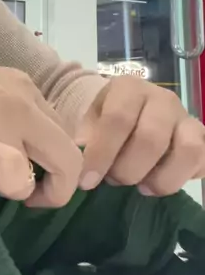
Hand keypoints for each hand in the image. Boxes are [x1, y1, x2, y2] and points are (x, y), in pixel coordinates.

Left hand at [0, 40, 81, 204]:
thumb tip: (26, 181)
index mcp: (18, 115)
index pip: (65, 162)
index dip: (51, 194)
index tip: (19, 204)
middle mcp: (26, 93)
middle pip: (65, 141)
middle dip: (55, 174)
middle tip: (20, 191)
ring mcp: (14, 79)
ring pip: (51, 124)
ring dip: (42, 152)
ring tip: (8, 168)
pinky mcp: (0, 74)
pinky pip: (33, 108)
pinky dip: (29, 132)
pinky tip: (1, 140)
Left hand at [77, 77, 204, 195]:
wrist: (127, 111)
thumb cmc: (104, 120)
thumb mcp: (88, 121)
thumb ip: (84, 139)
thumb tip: (80, 164)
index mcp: (129, 88)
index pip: (118, 119)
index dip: (101, 154)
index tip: (87, 181)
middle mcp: (162, 99)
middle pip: (151, 138)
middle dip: (128, 170)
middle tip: (113, 181)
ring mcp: (186, 118)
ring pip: (187, 150)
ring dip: (160, 178)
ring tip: (140, 187)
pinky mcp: (202, 139)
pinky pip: (202, 161)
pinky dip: (181, 179)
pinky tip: (157, 184)